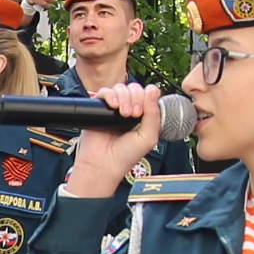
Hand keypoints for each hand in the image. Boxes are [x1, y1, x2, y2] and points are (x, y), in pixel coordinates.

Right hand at [57, 82, 168, 198]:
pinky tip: (114, 106)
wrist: (104, 164)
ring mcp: (114, 107)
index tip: (143, 111)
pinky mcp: (99, 107)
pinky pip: (105, 91)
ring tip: (123, 114)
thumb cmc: (126, 155)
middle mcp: (129, 109)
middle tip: (134, 114)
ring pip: (121, 88)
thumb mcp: (148, 136)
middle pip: (135, 88)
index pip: (148, 94)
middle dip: (136, 98)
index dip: (147, 97)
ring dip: (125, 97)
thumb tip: (154, 90)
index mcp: (144, 115)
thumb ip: (154, 114)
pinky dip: (111, 95)